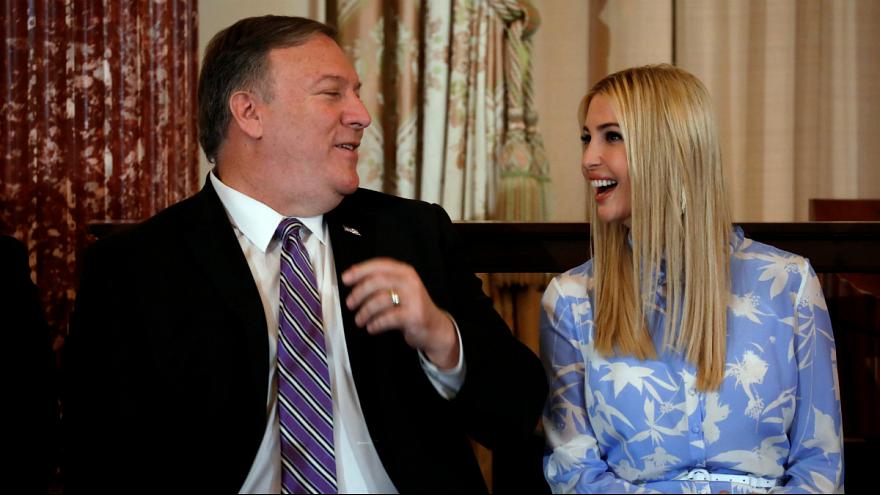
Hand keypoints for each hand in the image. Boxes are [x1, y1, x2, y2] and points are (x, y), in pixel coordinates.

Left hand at [341, 257, 459, 368]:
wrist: (435, 328)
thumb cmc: (411, 308)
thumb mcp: (399, 289)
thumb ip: (381, 282)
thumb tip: (352, 279)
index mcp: (405, 272)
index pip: (380, 265)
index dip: (360, 270)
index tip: (346, 278)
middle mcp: (410, 282)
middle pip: (378, 281)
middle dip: (359, 292)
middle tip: (350, 303)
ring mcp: (414, 298)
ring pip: (380, 300)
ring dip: (365, 311)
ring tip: (359, 320)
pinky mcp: (414, 315)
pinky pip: (388, 318)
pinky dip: (376, 324)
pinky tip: (371, 327)